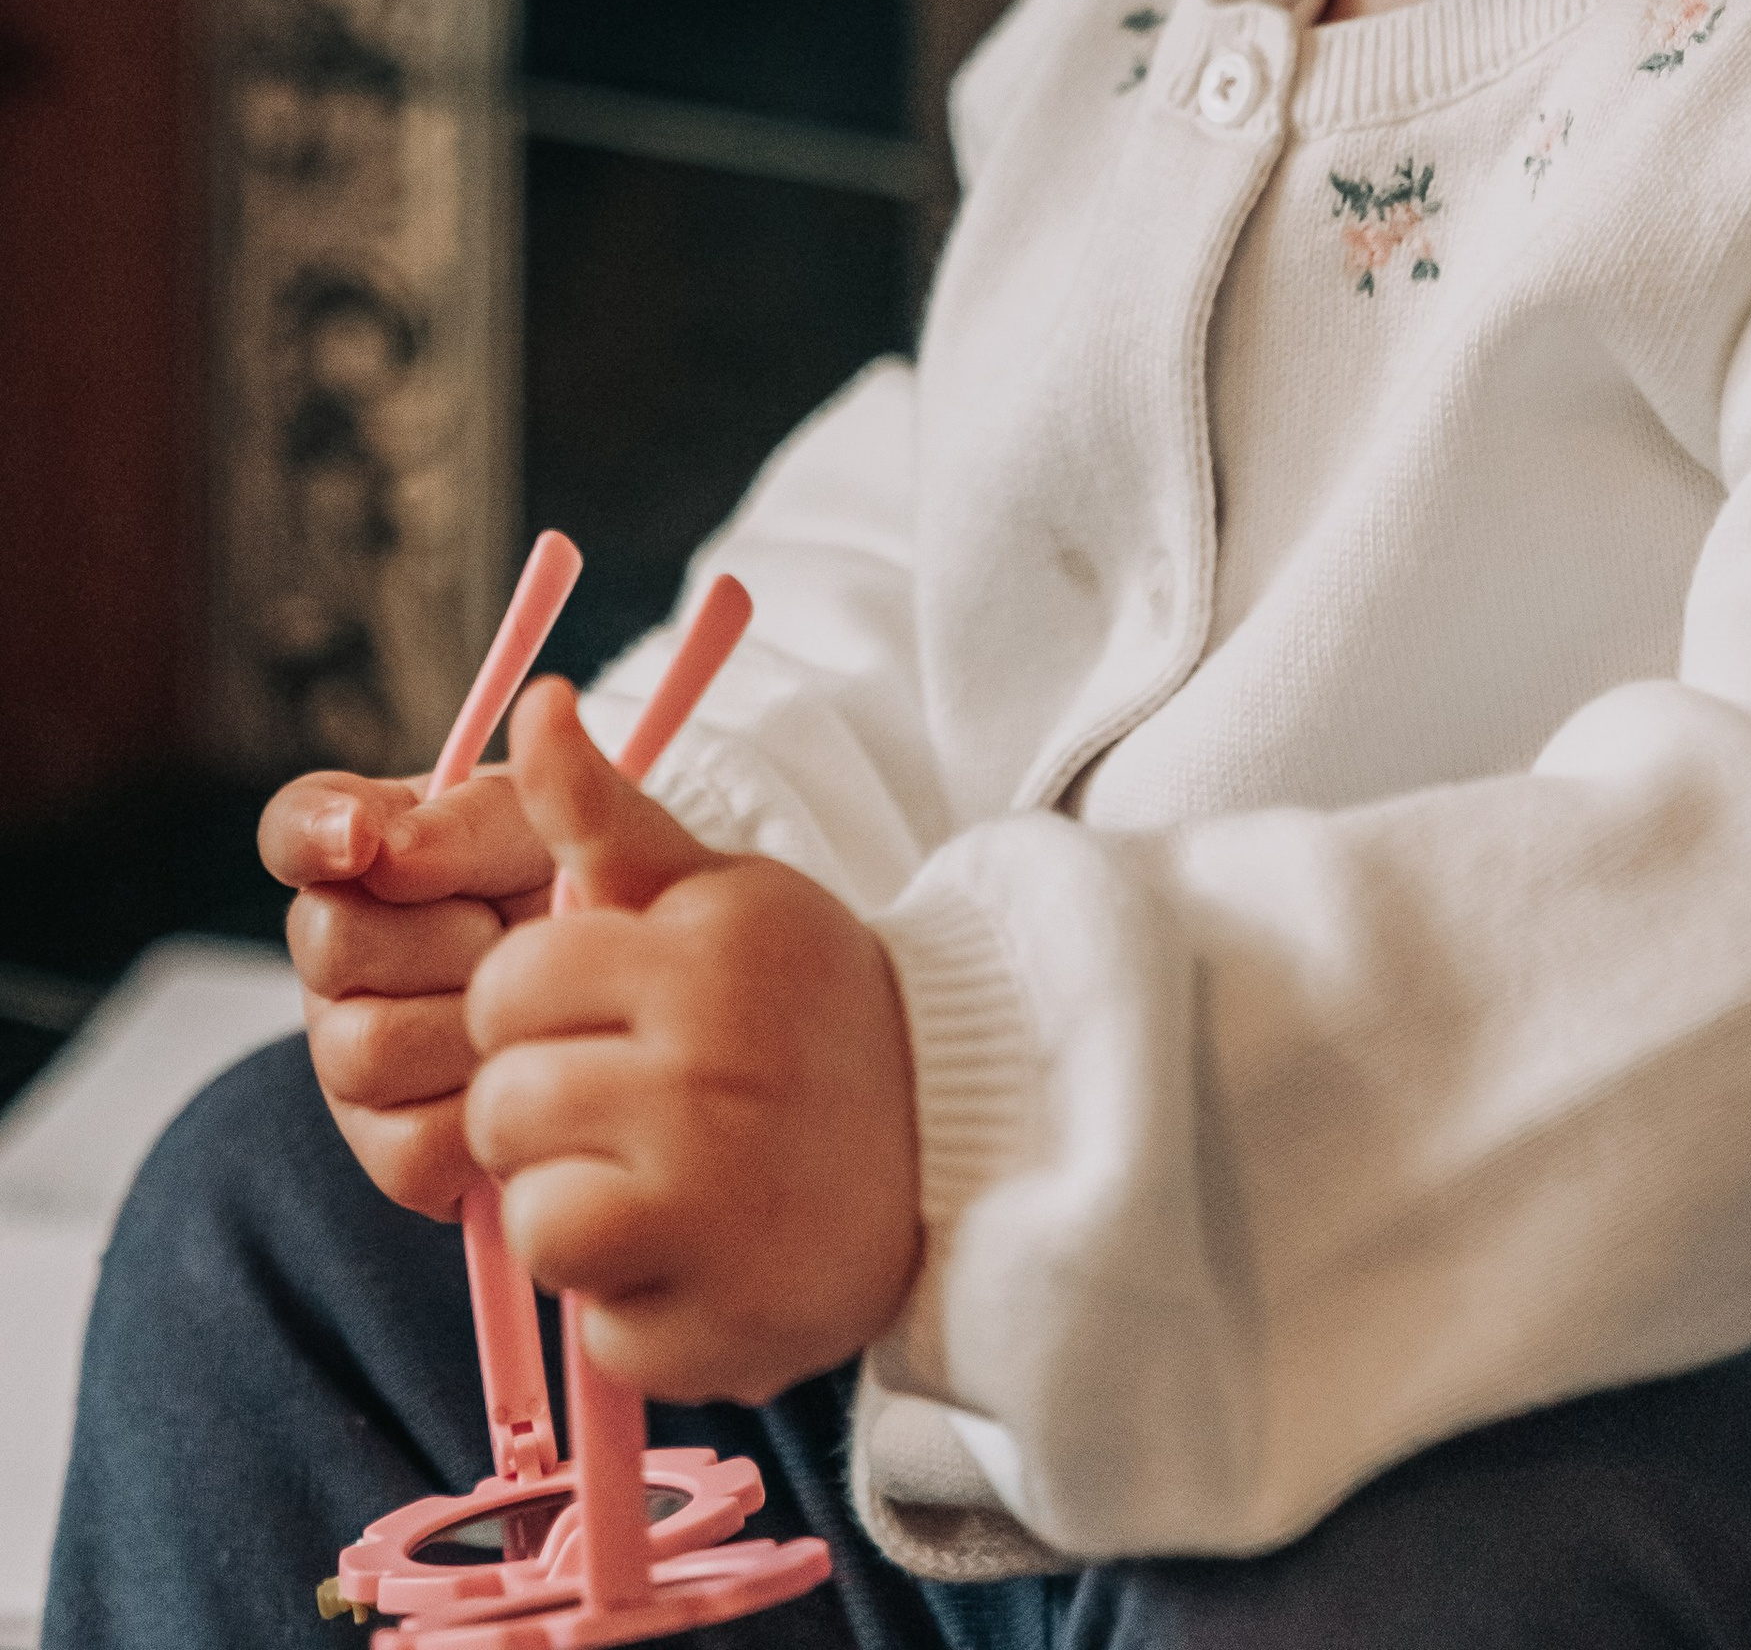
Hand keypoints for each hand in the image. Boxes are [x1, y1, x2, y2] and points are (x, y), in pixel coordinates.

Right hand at [261, 761, 555, 1213]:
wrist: (647, 1004)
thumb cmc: (590, 892)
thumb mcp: (557, 834)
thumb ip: (476, 818)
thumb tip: (386, 852)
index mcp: (372, 850)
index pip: (297, 825)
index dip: (314, 832)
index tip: (360, 838)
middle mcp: (340, 953)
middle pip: (332, 940)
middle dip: (446, 933)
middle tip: (513, 929)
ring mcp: (352, 1057)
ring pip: (367, 1048)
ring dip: (471, 1021)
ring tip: (534, 1001)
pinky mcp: (392, 1154)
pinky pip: (412, 1144)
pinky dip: (487, 1109)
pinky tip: (527, 1070)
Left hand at [464, 677, 923, 1404]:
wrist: (966, 1137)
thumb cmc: (810, 1004)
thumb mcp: (725, 894)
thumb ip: (605, 814)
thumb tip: (531, 702)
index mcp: (700, 963)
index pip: (505, 988)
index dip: (530, 1008)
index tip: (594, 1016)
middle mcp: (706, 1080)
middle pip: (503, 1109)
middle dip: (542, 1112)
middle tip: (623, 1104)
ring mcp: (717, 1211)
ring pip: (535, 1224)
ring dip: (576, 1214)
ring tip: (655, 1184)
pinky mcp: (724, 1328)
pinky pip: (600, 1330)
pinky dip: (638, 1306)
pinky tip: (704, 1256)